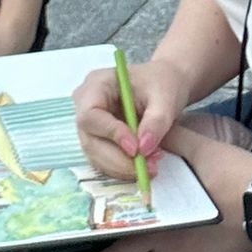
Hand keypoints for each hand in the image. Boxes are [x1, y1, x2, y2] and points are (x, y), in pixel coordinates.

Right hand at [73, 54, 189, 180]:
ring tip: (153, 164)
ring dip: (123, 167)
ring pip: (96, 156)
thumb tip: (143, 148)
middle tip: (147, 167)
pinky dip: (124, 168)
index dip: (110, 134)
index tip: (136, 149)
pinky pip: (104, 161)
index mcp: (96, 85)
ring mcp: (90, 125)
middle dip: (118, 159)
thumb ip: (156, 121)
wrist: (163, 86)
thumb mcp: (165, 97)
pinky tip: (147, 164)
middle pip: (90, 141)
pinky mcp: (99, 140)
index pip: (91, 115)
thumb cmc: (161, 82)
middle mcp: (86, 105)